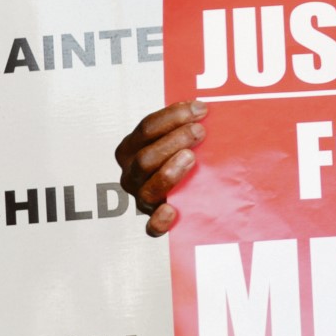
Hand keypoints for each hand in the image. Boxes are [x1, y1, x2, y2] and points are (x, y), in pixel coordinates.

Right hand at [114, 100, 208, 236]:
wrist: (189, 192)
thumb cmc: (182, 156)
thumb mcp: (177, 136)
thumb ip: (184, 122)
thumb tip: (204, 107)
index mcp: (132, 148)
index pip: (147, 128)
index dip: (173, 116)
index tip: (200, 109)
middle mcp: (132, 174)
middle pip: (145, 157)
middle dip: (173, 141)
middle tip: (199, 132)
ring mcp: (142, 198)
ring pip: (148, 189)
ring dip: (169, 172)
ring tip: (191, 158)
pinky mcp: (154, 222)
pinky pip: (152, 228)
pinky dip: (159, 221)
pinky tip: (173, 211)